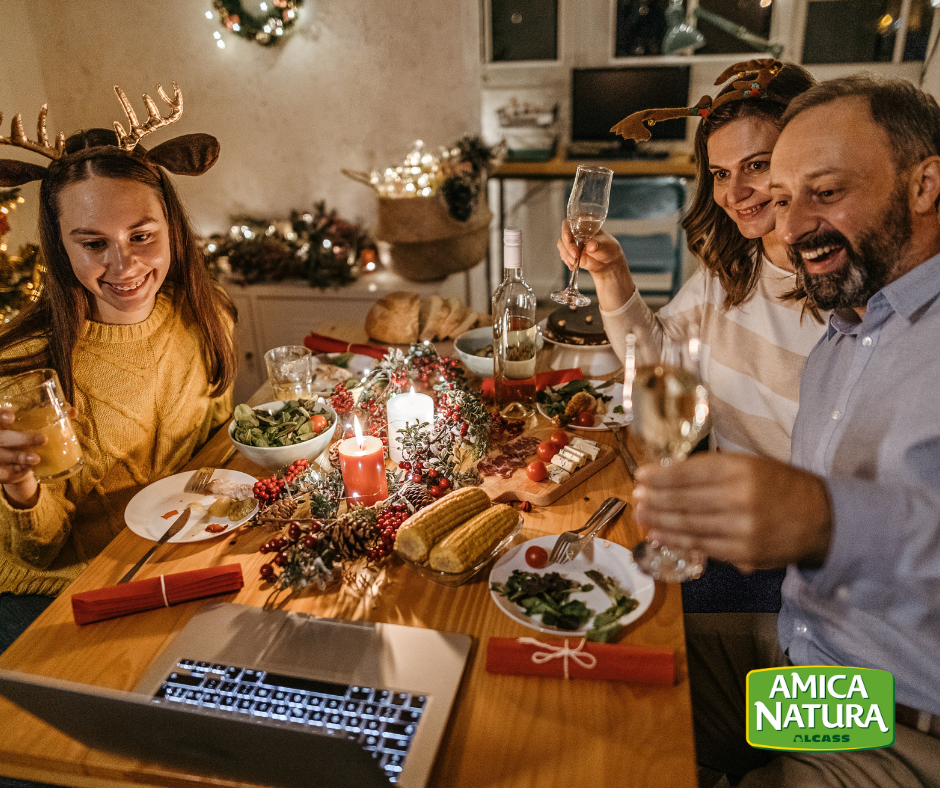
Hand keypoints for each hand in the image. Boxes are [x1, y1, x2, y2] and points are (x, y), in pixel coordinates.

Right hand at [0, 405, 76, 508]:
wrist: (14, 464)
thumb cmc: (25, 439)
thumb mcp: (32, 427)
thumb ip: (51, 417)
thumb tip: (73, 411)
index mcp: (2, 425)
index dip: (0, 416)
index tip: (12, 417)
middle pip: (2, 438)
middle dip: (21, 439)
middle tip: (43, 439)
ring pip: (3, 456)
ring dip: (20, 457)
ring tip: (37, 459)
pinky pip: (4, 472)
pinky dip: (16, 471)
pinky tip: (27, 469)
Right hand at [556, 220, 636, 311]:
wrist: (608, 261)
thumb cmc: (608, 248)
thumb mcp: (606, 245)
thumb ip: (598, 245)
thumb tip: (591, 246)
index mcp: (584, 224)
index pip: (570, 222)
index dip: (566, 229)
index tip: (569, 238)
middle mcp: (576, 232)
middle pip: (564, 235)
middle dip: (568, 246)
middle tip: (575, 255)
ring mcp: (572, 243)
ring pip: (562, 246)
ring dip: (566, 255)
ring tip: (575, 262)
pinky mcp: (570, 253)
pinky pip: (564, 256)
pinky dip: (567, 261)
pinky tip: (573, 266)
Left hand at [632, 452, 832, 572]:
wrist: (824, 520)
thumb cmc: (782, 486)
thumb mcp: (752, 465)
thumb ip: (715, 470)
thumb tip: (671, 476)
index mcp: (742, 469)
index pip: (690, 472)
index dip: (661, 476)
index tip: (641, 476)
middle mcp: (740, 498)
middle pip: (684, 500)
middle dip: (655, 499)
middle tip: (636, 497)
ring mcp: (741, 529)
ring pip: (689, 526)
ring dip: (659, 521)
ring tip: (641, 515)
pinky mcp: (744, 554)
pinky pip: (702, 547)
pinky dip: (677, 540)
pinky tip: (659, 535)